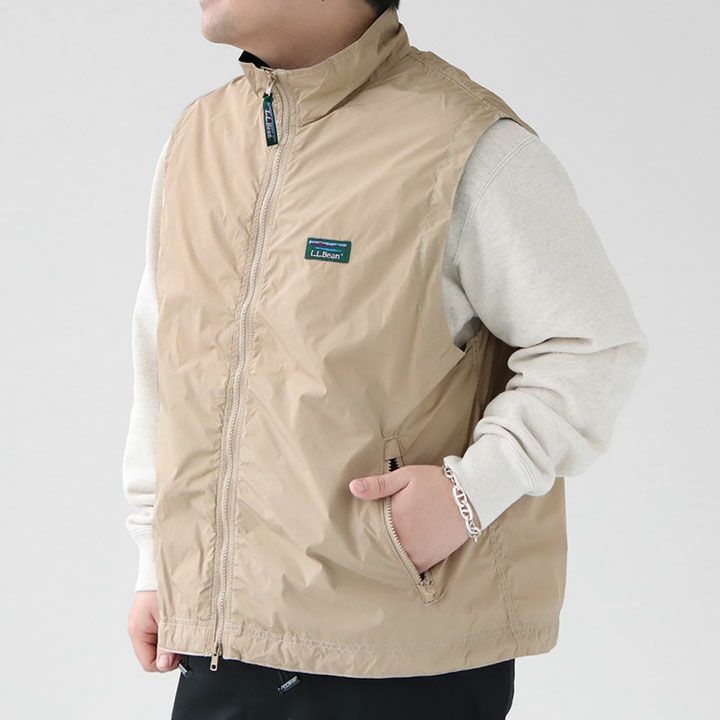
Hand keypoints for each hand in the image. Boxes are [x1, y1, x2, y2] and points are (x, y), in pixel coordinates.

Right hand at [127, 590, 180, 671]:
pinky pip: (164, 628)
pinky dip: (174, 625)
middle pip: (156, 653)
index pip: (149, 663)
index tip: (181, 652)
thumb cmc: (163, 583)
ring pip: (162, 640)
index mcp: (137, 630)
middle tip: (185, 634)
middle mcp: (139, 626)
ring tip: (184, 621)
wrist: (165, 560)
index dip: (167, 662)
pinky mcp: (154, 612)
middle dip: (172, 648)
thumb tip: (165, 665)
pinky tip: (182, 615)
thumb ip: (167, 642)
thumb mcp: (168, 617)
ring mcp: (146, 619)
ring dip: (174, 635)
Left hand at [348, 464, 470, 572]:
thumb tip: (352, 487)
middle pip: (380, 550)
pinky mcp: (430, 560)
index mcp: (394, 519)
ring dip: (387, 558)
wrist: (470, 496)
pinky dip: (404, 565)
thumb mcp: (405, 476)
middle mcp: (404, 540)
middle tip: (363, 546)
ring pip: (394, 562)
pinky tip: (398, 558)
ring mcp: (417, 552)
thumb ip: (378, 484)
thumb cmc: (435, 483)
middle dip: (372, 547)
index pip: (369, 532)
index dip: (361, 533)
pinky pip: (411, 569)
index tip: (354, 533)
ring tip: (379, 553)